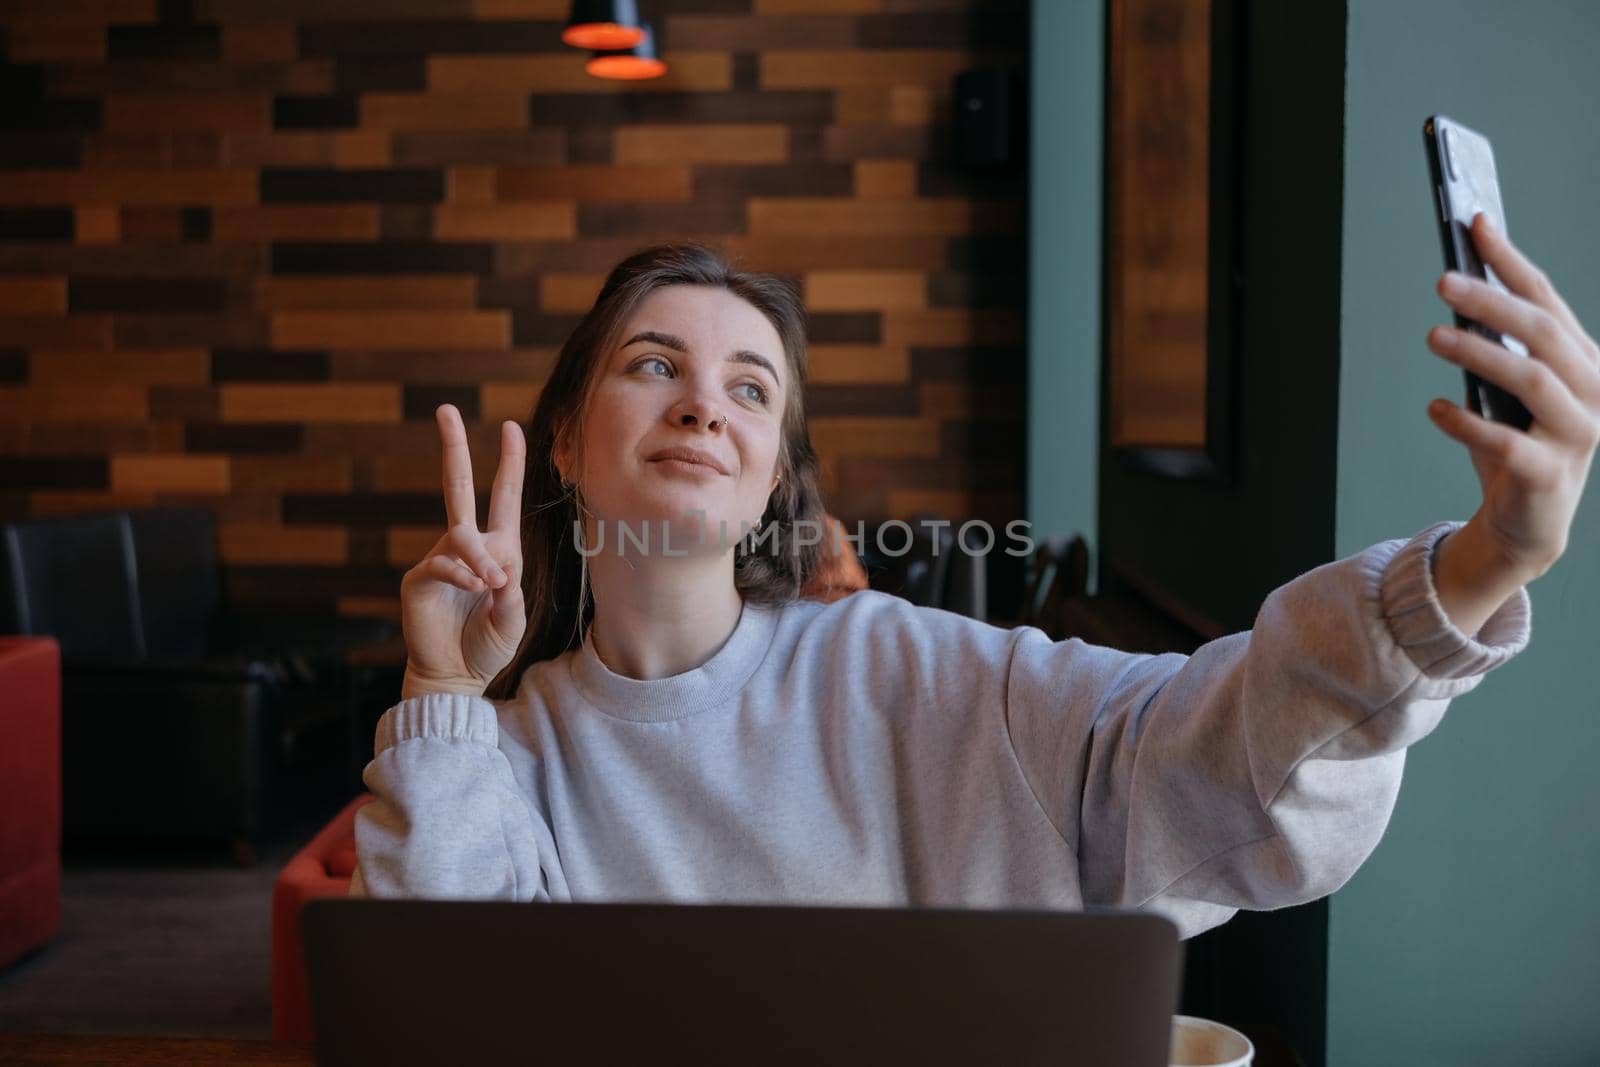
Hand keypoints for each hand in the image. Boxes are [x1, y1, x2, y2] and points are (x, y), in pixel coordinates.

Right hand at [399, 404, 527, 698]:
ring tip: (492, 586)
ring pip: (460, 535)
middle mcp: (467, 547)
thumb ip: (510, 593)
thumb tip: (495, 568)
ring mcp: (440, 559)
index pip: (502, 498)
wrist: (455, 676)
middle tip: (445, 408)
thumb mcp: (512, 619)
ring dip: (480, 558)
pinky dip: (462, 574)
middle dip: (454, 447)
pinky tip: (473, 589)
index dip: (509, 464)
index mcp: (498, 550)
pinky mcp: (419, 579)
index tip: (512, 428)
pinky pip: (442, 562)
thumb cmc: (487, 647)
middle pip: (456, 487)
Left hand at [1426, 213, 1599, 630]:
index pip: (1547, 299)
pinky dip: (1466, 423)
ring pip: (1533, 380)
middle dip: (1493, 301)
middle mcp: (1594, 390)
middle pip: (1544, 333)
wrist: (1527, 522)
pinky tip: (1435, 409)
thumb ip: (1495, 346)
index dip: (1511, 260)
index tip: (1475, 224)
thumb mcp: (1506, 390)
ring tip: (1434, 337)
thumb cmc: (1514, 442)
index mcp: (1585, 359)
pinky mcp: (1551, 475)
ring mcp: (1579, 434)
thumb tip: (1457, 284)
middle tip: (1443, 282)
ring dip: (1480, 354)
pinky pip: (1509, 441)